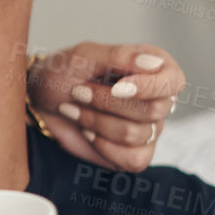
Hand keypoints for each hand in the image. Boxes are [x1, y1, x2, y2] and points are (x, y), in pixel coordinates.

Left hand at [28, 43, 185, 171]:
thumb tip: (154, 63)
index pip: (173, 81)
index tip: (118, 87)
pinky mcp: (136, 153)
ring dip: (96, 121)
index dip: (149, 87)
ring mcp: (149, 128)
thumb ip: (119, 56)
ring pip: (136, 134)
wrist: (41, 101)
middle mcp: (158, 98)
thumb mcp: (84, 56)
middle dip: (106, 103)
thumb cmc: (63, 73)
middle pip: (153, 110)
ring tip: (76, 108)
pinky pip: (133, 159)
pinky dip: (103, 146)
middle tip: (78, 91)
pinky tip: (88, 132)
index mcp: (155, 67)